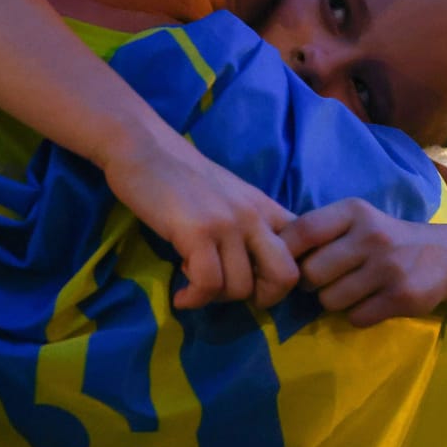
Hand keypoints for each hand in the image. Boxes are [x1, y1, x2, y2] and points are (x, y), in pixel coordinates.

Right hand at [100, 129, 299, 309]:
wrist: (143, 147)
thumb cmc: (180, 175)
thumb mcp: (230, 197)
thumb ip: (250, 225)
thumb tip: (257, 269)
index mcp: (265, 207)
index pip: (303, 250)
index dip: (284, 277)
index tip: (254, 281)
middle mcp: (254, 216)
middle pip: (286, 276)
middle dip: (263, 298)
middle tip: (232, 292)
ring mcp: (228, 223)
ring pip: (241, 288)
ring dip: (216, 296)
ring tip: (193, 277)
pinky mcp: (198, 232)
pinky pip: (208, 285)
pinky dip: (194, 298)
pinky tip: (181, 295)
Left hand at [281, 199, 446, 326]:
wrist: (445, 256)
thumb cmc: (385, 239)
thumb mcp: (356, 222)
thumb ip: (319, 232)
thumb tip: (270, 254)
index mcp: (354, 212)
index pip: (303, 231)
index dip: (286, 253)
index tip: (288, 264)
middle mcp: (371, 235)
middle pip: (311, 274)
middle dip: (312, 284)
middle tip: (326, 281)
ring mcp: (388, 267)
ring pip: (331, 300)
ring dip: (335, 302)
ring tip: (353, 290)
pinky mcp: (402, 296)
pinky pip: (356, 317)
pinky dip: (359, 315)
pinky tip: (373, 302)